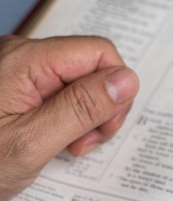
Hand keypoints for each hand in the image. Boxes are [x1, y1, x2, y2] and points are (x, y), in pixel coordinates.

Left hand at [0, 35, 138, 200]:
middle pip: (91, 66)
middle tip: (81, 144)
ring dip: (84, 116)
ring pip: (79, 81)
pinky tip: (54, 139)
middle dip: (100, 107)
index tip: (100, 130)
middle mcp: (22, 55)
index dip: (114, 91)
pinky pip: (59, 92)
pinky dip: (67, 117)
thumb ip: (82, 108)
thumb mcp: (33, 142)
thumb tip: (128, 79)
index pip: (100, 53)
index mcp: (26, 60)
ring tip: (66, 146)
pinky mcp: (16, 85)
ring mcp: (18, 70)